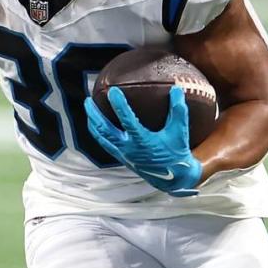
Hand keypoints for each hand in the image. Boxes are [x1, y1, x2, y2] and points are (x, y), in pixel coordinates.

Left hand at [85, 85, 201, 195]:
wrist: (173, 177)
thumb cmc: (176, 152)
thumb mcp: (180, 132)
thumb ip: (178, 110)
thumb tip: (176, 89)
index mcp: (143, 142)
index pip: (128, 121)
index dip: (119, 106)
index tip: (113, 91)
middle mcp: (130, 148)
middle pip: (106, 130)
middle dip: (94, 114)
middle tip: (88, 99)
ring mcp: (123, 154)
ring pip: (102, 137)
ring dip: (92, 122)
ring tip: (88, 107)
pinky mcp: (121, 157)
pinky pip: (104, 143)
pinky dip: (97, 132)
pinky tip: (95, 122)